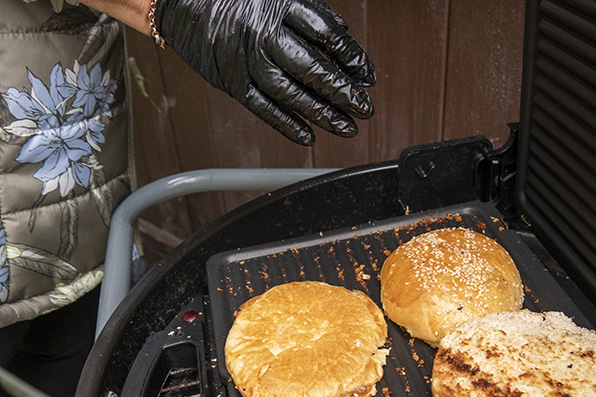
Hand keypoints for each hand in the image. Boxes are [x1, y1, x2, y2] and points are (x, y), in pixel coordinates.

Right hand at [155, 0, 375, 144]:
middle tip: (364, 108)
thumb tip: (343, 39)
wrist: (180, 0)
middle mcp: (263, 34)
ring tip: (346, 127)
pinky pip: (263, 108)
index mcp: (279, 6)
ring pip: (291, 94)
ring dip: (323, 114)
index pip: (326, 35)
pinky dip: (287, 125)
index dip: (351, 57)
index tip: (368, 75)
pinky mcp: (231, 82)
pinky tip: (309, 136)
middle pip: (311, 69)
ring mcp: (246, 61)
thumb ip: (310, 15)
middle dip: (343, 93)